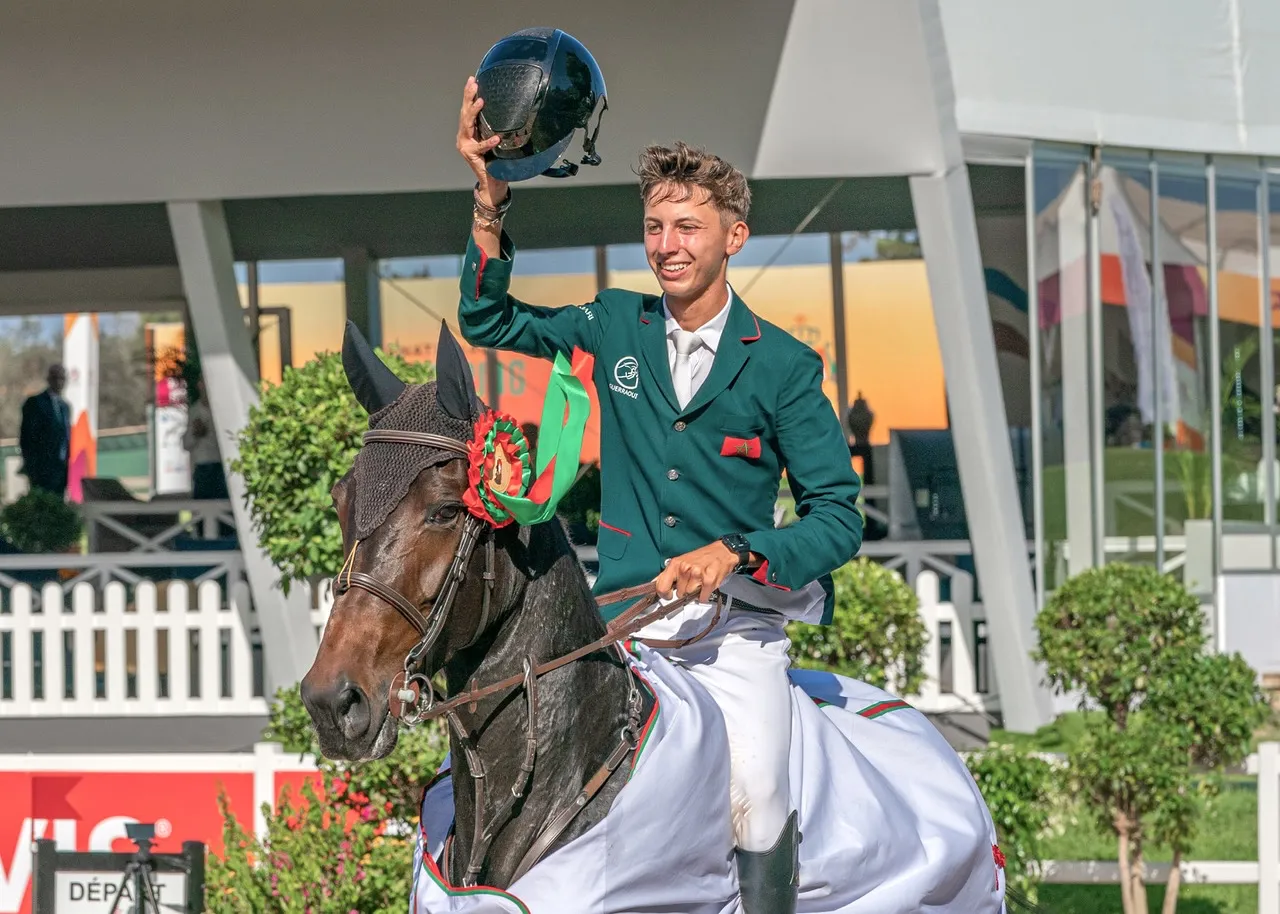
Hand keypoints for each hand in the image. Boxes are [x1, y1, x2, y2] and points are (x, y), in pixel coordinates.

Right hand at [456, 76, 509, 208]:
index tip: (472, 79)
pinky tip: (496, 138)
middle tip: (473, 84)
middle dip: (468, 97)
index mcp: (469, 131)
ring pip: (467, 125)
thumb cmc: (495, 160)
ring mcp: (465, 146)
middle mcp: (464, 136)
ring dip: (474, 112)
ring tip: (480, 101)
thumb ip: (494, 127)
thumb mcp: (495, 140)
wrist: (492, 182)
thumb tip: (507, 109)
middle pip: (465, 113)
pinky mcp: (471, 156)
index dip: (469, 94)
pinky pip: (480, 147)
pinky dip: (488, 142)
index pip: (468, 109)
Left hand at [655, 541, 740, 603]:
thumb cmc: (701, 557)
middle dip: (685, 590)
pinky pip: (702, 598)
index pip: (661, 587)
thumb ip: (668, 574)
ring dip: (696, 592)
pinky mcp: (708, 580)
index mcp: (675, 564)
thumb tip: (654, 584)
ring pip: (691, 596)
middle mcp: (684, 568)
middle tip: (692, 581)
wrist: (722, 552)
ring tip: (700, 581)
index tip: (670, 594)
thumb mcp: (681, 562)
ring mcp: (696, 574)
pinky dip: (704, 595)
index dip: (665, 594)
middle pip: (679, 594)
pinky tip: (707, 585)